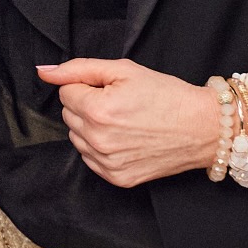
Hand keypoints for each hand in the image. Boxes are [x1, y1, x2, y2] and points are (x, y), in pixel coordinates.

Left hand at [39, 58, 215, 187]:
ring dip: (91, 127)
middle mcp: (98, 140)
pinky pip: (90, 158)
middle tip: (120, 104)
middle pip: (68, 115)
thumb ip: (79, 68)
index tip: (112, 89)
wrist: (204, 127)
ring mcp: (107, 163)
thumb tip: (43, 71)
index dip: (88, 86)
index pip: (66, 92)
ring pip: (77, 137)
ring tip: (124, 121)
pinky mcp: (117, 178)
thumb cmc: (167, 96)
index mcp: (97, 111)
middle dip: (87, 105)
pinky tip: (125, 138)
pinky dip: (101, 147)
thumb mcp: (124, 70)